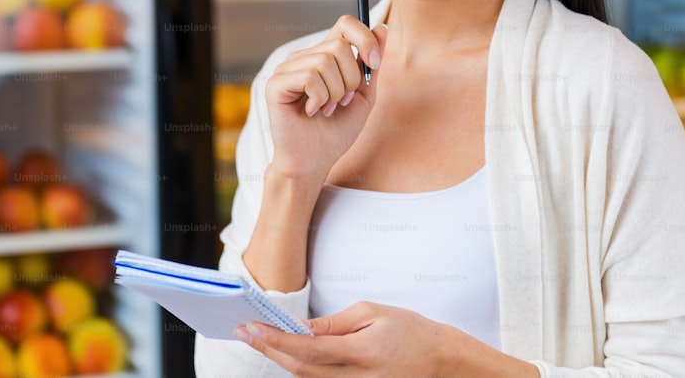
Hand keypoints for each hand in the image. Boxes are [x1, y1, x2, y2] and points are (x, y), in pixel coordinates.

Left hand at [233, 301, 447, 377]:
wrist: (440, 362)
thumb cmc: (410, 331)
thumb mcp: (372, 313)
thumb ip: (333, 323)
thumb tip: (301, 327)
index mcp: (362, 352)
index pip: (309, 349)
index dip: (276, 340)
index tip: (252, 327)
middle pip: (301, 370)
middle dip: (268, 350)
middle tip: (243, 331)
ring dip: (279, 359)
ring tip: (257, 338)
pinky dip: (299, 368)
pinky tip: (284, 352)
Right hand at [264, 16, 387, 183]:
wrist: (315, 161)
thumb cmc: (335, 131)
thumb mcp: (363, 95)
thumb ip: (371, 64)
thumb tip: (383, 29)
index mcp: (323, 56)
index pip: (345, 24)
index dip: (365, 38)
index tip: (374, 65)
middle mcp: (302, 58)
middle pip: (339, 46)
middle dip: (351, 79)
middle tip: (341, 102)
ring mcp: (286, 70)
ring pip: (325, 62)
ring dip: (335, 93)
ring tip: (326, 109)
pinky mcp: (275, 85)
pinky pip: (309, 77)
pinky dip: (319, 98)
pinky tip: (312, 111)